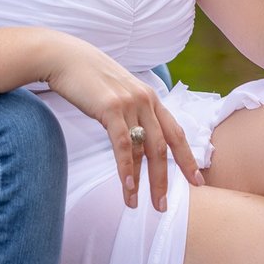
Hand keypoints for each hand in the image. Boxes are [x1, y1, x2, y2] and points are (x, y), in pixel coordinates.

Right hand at [41, 35, 201, 210]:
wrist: (65, 57)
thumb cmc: (89, 77)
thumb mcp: (118, 93)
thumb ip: (132, 112)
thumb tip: (135, 139)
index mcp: (150, 98)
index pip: (176, 133)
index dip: (188, 159)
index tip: (197, 181)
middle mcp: (145, 101)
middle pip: (163, 147)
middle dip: (166, 179)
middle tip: (164, 206)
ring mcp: (130, 104)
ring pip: (145, 149)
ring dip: (145, 181)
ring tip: (141, 204)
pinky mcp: (111, 108)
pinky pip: (123, 145)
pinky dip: (127, 168)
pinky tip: (127, 187)